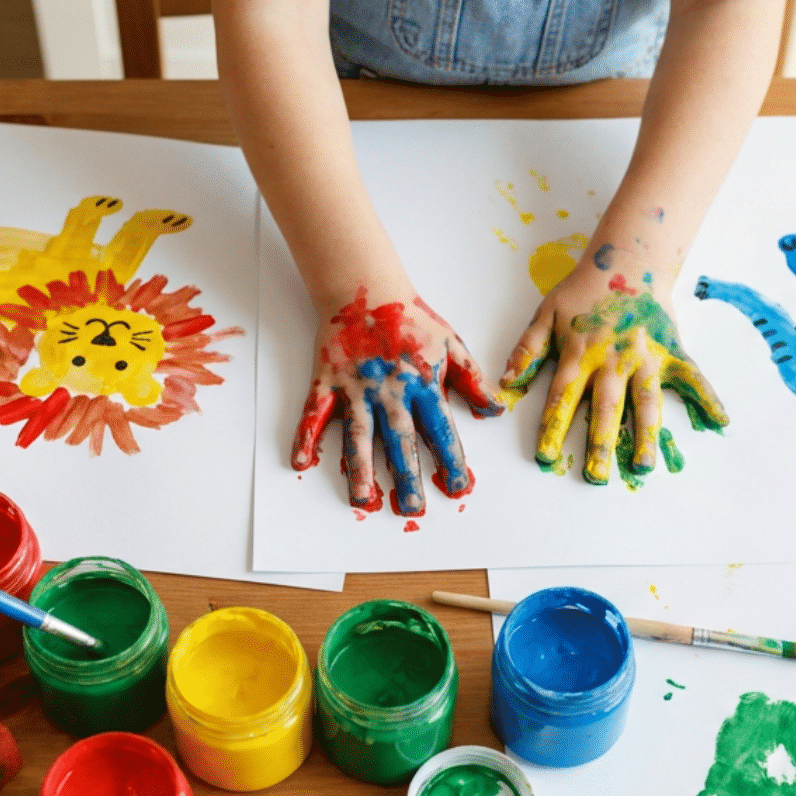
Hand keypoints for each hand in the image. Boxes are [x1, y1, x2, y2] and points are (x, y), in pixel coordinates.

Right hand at [293, 288, 501, 515]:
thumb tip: (496, 411)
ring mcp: (355, 388)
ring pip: (358, 434)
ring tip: (363, 500)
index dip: (451, 460)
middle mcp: (389, 390)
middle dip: (407, 477)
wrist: (365, 287)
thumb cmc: (410, 317)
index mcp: (423, 383)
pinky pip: (314, 413)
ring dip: (359, 469)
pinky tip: (300, 463)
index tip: (459, 487)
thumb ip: (472, 380)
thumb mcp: (451, 344)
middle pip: (399, 441)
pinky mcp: (327, 381)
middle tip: (411, 509)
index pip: (440, 430)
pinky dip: (304, 437)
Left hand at [502, 253, 726, 485]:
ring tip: (643, 466)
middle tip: (596, 477)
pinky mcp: (670, 352)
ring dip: (645, 436)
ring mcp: (645, 358)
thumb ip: (527, 349)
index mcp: (580, 354)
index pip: (562, 397)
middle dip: (599, 444)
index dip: (552, 428)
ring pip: (646, 402)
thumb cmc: (583, 291)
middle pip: (605, 408)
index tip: (546, 458)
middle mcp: (613, 360)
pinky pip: (692, 378)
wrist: (627, 260)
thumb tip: (506, 383)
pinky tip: (719, 422)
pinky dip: (708, 398)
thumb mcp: (546, 314)